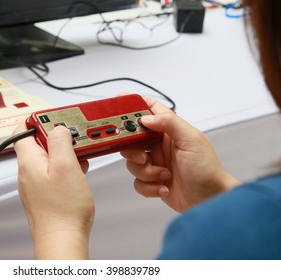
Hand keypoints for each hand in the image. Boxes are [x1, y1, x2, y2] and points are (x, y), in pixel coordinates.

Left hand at [13, 120, 94, 258]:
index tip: (54, 118)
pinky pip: (52, 172)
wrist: (63, 240)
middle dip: (57, 137)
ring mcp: (35, 184)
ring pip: (47, 158)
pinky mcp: (44, 193)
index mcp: (29, 161)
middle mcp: (28, 172)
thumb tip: (58, 128)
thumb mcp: (65, 166)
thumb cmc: (63, 210)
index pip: (21, 130)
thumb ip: (60, 142)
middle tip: (73, 137)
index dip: (37, 120)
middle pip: (37, 143)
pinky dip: (65, 168)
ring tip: (79, 156)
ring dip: (63, 153)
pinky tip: (78, 172)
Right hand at [120, 96, 239, 211]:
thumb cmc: (208, 170)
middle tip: (142, 156)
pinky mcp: (153, 180)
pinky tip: (164, 186)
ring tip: (163, 175)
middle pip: (133, 139)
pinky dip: (149, 186)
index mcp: (170, 130)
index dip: (134, 104)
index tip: (119, 103)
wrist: (210, 200)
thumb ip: (169, 123)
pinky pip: (138, 181)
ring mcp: (156, 163)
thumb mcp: (191, 140)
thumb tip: (147, 117)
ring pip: (133, 162)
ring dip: (146, 172)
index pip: (149, 110)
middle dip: (132, 149)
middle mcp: (160, 145)